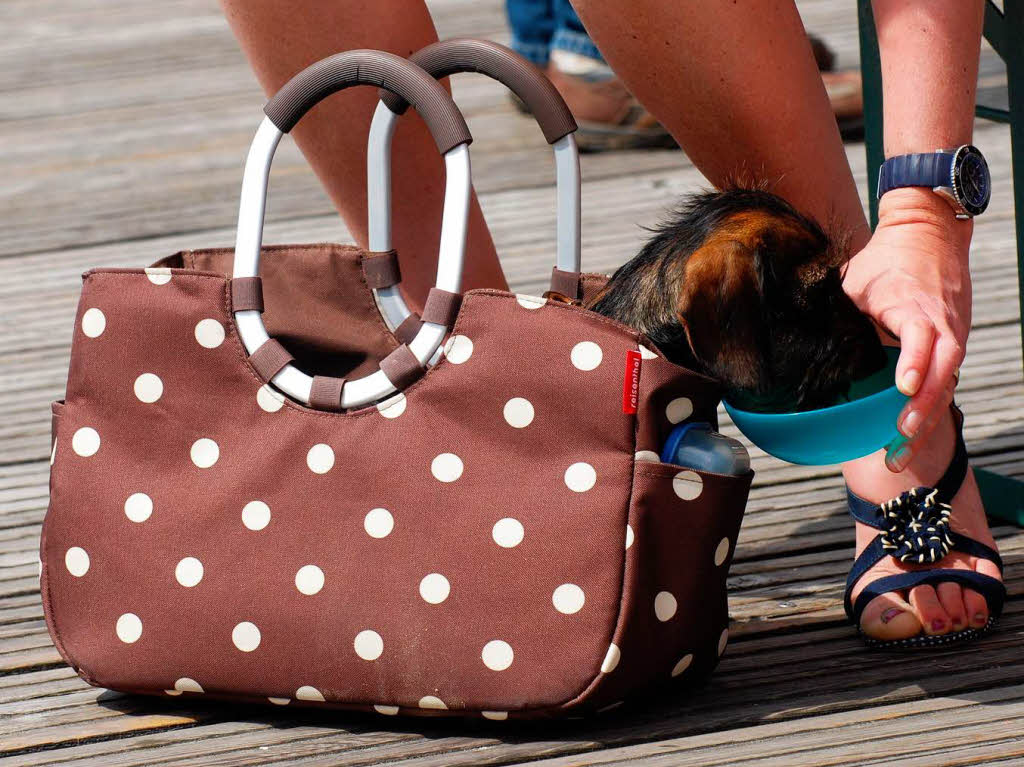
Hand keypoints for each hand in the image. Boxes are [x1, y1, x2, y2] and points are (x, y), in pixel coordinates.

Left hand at [842, 188, 972, 471]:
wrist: (930, 235)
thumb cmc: (884, 260)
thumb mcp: (853, 279)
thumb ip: (833, 307)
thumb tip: (790, 339)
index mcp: (911, 303)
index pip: (922, 334)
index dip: (916, 361)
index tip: (903, 386)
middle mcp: (939, 323)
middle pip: (943, 367)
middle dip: (923, 406)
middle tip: (898, 435)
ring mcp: (951, 336)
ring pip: (947, 382)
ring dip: (925, 420)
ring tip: (898, 454)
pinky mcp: (953, 347)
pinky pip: (945, 382)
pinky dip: (929, 411)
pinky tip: (907, 439)